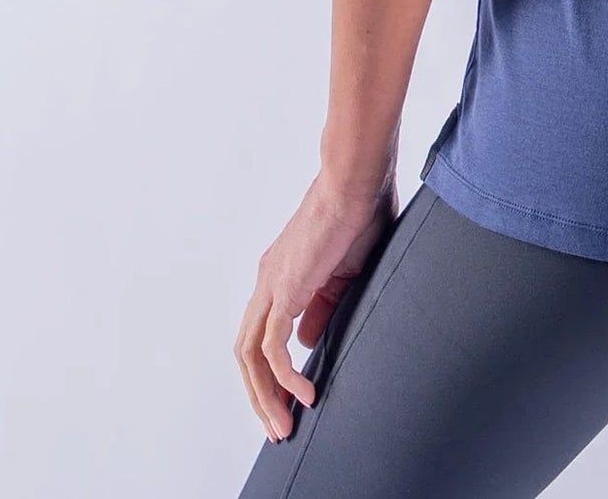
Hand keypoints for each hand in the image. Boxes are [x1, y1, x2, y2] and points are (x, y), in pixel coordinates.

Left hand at [234, 171, 398, 443]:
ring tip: (285, 424)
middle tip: (279, 427)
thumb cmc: (360, 212)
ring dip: (264, 395)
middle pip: (247, 352)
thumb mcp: (344, 270)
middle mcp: (268, 281)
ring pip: (250, 355)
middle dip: (260, 395)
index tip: (291, 402)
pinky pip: (273, 346)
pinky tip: (305, 393)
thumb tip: (307, 342)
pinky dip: (286, 375)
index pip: (263, 335)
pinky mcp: (285, 288)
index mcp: (282, 274)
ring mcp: (272, 284)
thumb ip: (323, 305)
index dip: (272, 374)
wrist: (357, 179)